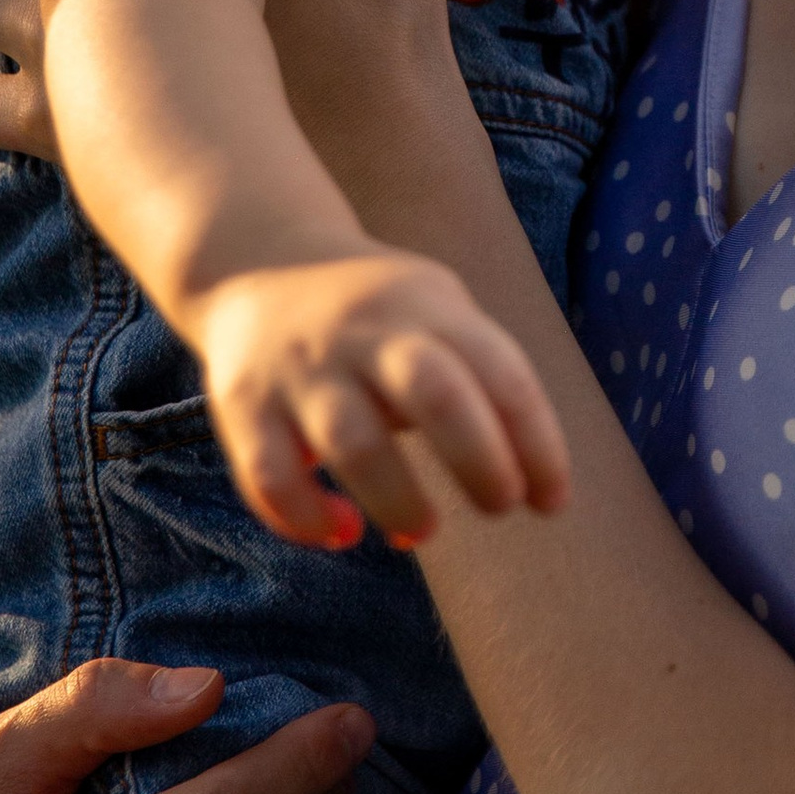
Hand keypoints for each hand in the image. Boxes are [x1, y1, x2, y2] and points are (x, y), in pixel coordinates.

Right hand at [195, 245, 570, 548]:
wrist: (257, 260)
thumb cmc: (377, 310)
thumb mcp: (437, 306)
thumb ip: (481, 374)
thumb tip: (535, 479)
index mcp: (425, 306)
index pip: (500, 370)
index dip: (535, 441)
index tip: (552, 501)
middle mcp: (363, 332)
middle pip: (434, 393)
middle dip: (480, 460)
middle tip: (501, 507)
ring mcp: (300, 368)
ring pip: (352, 442)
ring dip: (397, 500)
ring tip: (423, 532)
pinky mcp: (242, 405)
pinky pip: (270, 476)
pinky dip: (306, 518)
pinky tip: (342, 533)